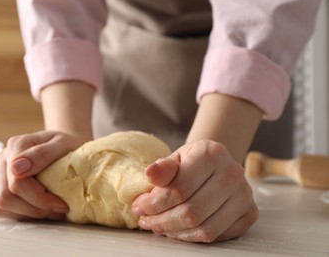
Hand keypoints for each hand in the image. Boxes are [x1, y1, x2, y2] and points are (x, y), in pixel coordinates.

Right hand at [0, 131, 84, 220]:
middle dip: (35, 208)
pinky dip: (20, 214)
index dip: (40, 198)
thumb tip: (17, 169)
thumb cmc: (66, 145)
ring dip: (28, 213)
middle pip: (5, 196)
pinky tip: (39, 209)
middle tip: (59, 209)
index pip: (17, 181)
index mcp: (17, 145)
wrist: (64, 145)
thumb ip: (42, 153)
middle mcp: (2, 159)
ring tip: (52, 210)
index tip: (62, 203)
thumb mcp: (63, 144)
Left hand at [132, 140, 257, 242]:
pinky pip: (215, 236)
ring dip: (174, 232)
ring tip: (158, 226)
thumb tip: (151, 174)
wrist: (217, 165)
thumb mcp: (175, 158)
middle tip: (146, 220)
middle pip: (191, 212)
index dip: (155, 203)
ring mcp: (244, 195)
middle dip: (161, 221)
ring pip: (204, 228)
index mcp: (212, 153)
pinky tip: (177, 229)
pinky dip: (191, 237)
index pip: (180, 188)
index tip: (140, 206)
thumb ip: (163, 168)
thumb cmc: (192, 162)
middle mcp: (233, 173)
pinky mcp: (249, 214)